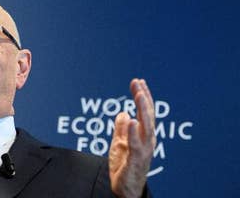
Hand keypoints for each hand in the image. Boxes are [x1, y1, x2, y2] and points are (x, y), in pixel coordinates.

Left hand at [109, 78, 155, 197]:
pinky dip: (134, 132)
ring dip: (143, 110)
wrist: (124, 189)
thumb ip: (121, 129)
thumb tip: (122, 113)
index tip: (137, 81)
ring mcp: (144, 150)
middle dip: (143, 98)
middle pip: (147, 115)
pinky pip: (136, 144)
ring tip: (138, 95)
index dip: (142, 96)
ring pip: (146, 126)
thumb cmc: (124, 167)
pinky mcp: (136, 160)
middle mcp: (147, 140)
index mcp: (143, 135)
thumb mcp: (119, 144)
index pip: (144, 112)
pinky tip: (131, 120)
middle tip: (138, 83)